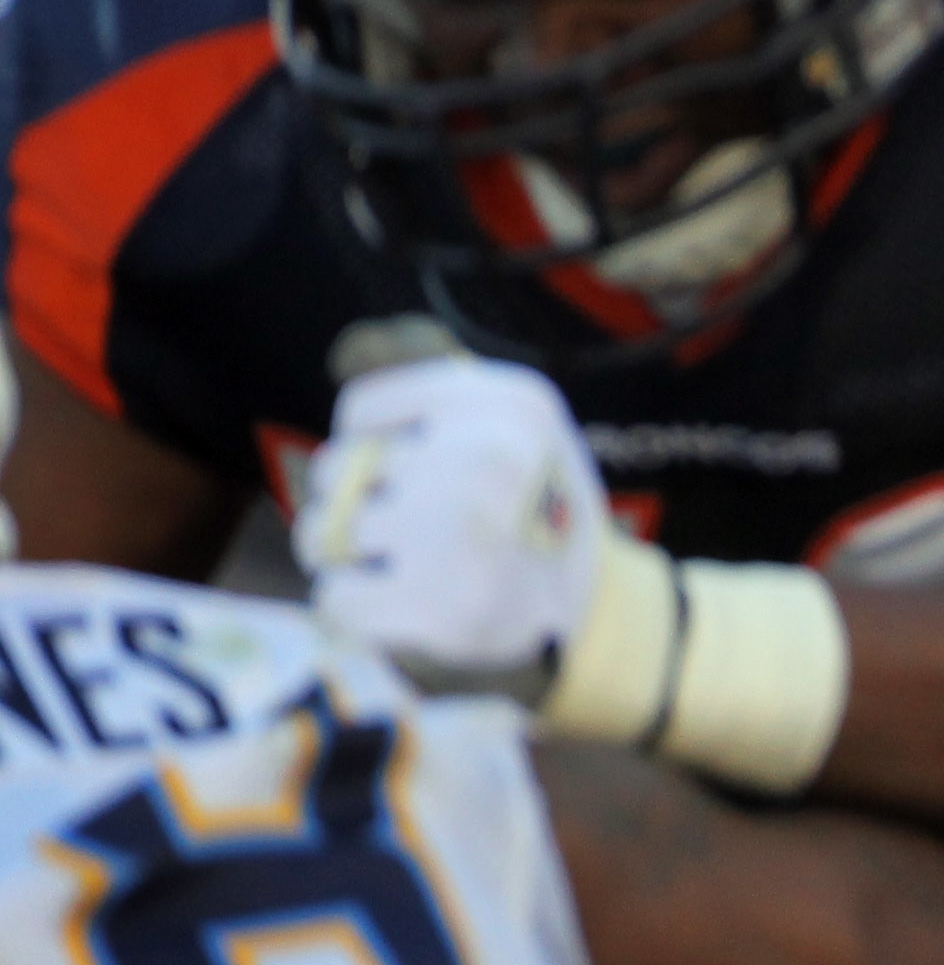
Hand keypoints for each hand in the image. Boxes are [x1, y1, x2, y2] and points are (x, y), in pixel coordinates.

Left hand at [293, 354, 604, 690]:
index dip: (372, 449)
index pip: (362, 411)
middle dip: (354, 506)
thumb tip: (350, 347)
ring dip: (347, 560)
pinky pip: (335, 598)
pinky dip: (357, 612)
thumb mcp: (521, 428)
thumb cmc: (539, 515)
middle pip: (336, 470)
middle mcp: (484, 458)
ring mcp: (455, 534)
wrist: (599, 616)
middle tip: (411, 532)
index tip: (413, 475)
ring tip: (402, 569)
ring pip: (323, 533)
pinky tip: (405, 610)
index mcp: (509, 403)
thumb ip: (442, 395)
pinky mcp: (434, 607)